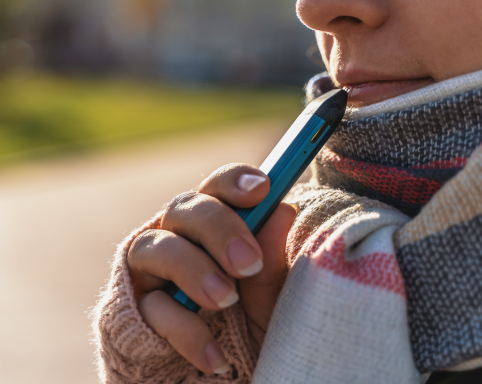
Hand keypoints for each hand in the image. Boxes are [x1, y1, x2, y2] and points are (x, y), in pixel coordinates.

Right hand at [127, 163, 296, 374]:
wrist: (226, 371)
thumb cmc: (251, 321)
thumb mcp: (269, 297)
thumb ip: (272, 260)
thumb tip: (283, 211)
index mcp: (215, 223)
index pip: (217, 186)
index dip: (234, 180)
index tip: (262, 189)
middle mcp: (178, 235)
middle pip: (184, 207)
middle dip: (218, 229)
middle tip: (247, 263)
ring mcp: (152, 268)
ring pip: (154, 247)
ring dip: (193, 270)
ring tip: (226, 301)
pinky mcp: (134, 306)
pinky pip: (150, 307)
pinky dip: (184, 329)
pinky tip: (215, 355)